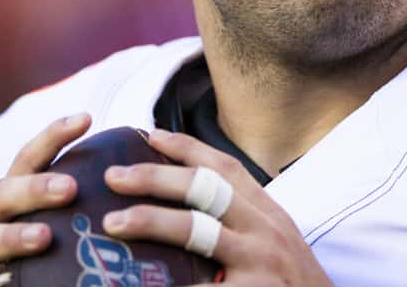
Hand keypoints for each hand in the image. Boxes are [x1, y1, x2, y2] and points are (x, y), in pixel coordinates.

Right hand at [0, 113, 91, 286]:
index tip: (85, 118)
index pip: (30, 160)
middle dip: (35, 188)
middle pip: (5, 193)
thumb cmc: (36, 259)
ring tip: (42, 237)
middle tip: (69, 188)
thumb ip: (83, 208)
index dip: (53, 137)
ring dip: (12, 236)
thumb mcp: (59, 227)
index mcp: (12, 197)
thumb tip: (138, 186)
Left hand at [102, 128, 332, 286]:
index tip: (150, 135)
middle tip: (114, 177)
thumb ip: (242, 219)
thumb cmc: (292, 283)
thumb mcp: (276, 240)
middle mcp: (264, 229)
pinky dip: (166, 285)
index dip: (186, 147)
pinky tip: (137, 284)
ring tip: (114, 222)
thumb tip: (188, 203)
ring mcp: (258, 261)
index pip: (224, 167)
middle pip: (204, 188)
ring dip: (150, 220)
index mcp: (267, 212)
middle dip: (155, 177)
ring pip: (196, 229)